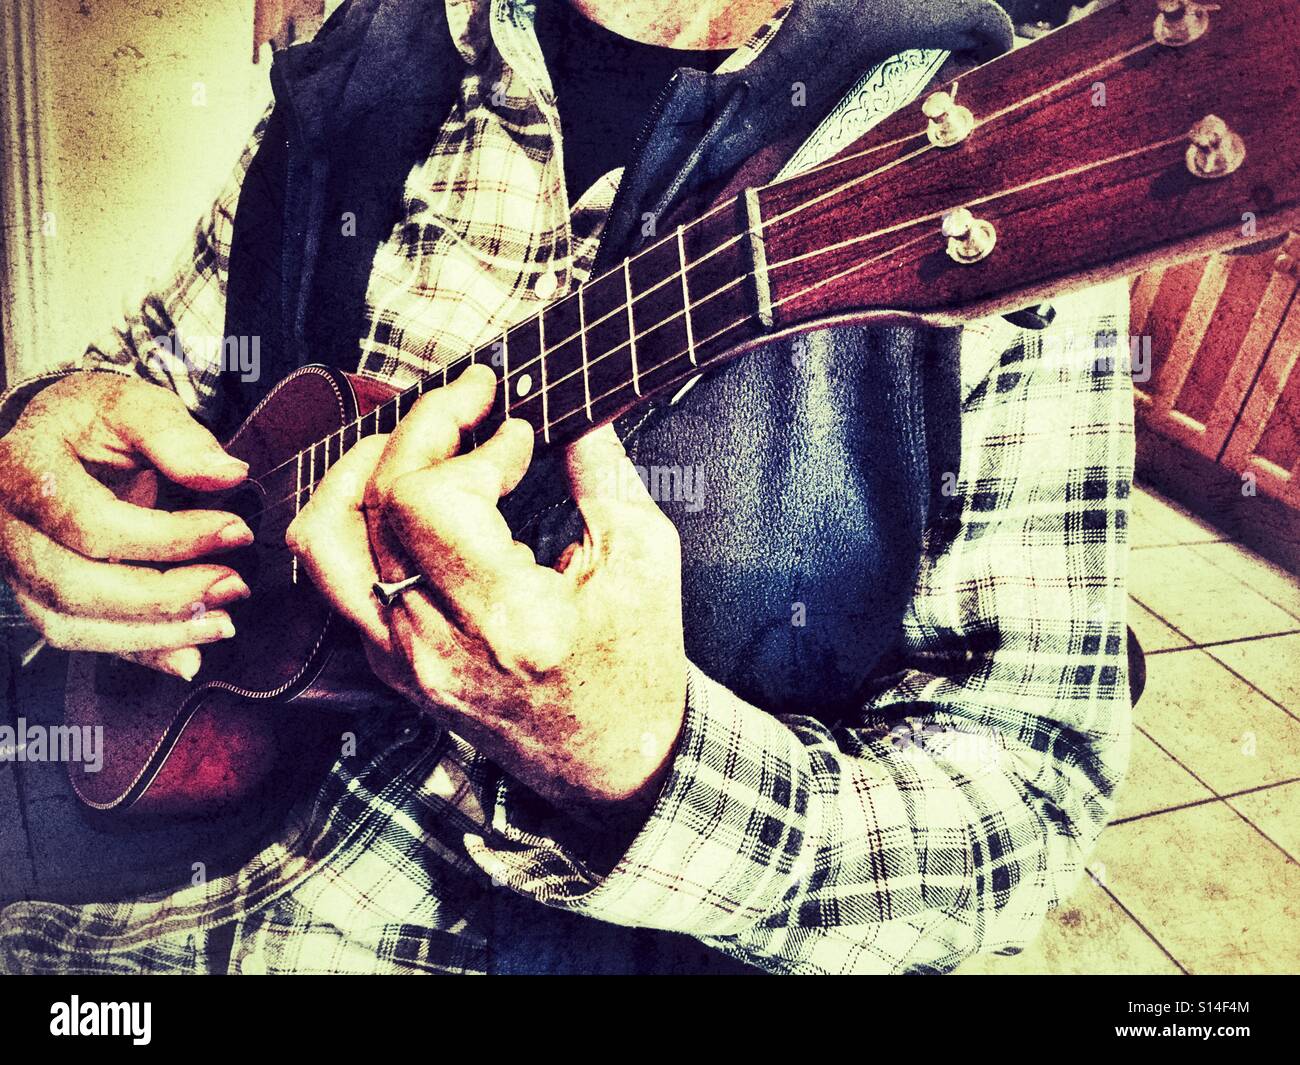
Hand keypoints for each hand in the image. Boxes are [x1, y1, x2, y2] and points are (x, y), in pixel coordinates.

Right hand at [0, 372, 252, 677]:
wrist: (61, 435)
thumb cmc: (95, 420)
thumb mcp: (134, 403)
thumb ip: (178, 437)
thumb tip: (228, 475)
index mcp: (25, 471)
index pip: (93, 524)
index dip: (170, 538)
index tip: (234, 531)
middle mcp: (9, 527)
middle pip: (76, 587)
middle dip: (165, 597)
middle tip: (234, 585)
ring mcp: (19, 567)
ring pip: (72, 626)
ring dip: (154, 635)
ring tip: (221, 622)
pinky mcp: (40, 595)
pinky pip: (81, 640)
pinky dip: (138, 653)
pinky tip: (188, 652)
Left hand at [286, 367, 687, 818]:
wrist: (615, 765)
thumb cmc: (638, 668)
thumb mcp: (645, 559)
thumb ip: (599, 470)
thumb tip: (567, 406)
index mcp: (509, 619)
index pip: (431, 498)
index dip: (469, 440)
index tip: (518, 429)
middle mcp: (437, 644)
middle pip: (374, 502)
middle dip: (419, 427)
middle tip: (470, 399)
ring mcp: (403, 661)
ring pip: (323, 542)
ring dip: (358, 471)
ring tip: (410, 440)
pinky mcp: (391, 667)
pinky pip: (336, 581)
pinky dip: (357, 521)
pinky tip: (404, 497)